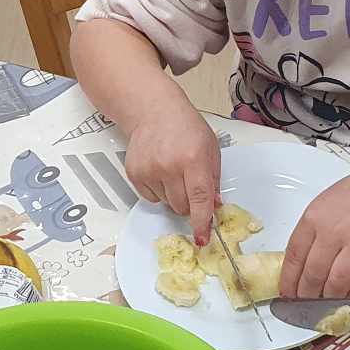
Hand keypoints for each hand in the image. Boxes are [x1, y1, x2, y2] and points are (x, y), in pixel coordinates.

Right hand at [123, 101, 221, 241]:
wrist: (154, 111)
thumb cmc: (185, 127)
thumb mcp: (210, 147)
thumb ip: (214, 178)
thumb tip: (214, 206)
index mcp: (193, 158)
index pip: (200, 198)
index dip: (202, 221)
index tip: (202, 238)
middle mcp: (169, 166)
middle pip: (182, 207)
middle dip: (190, 204)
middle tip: (190, 184)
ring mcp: (149, 170)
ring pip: (166, 204)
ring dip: (173, 195)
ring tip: (173, 171)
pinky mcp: (135, 174)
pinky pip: (151, 198)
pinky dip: (158, 191)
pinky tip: (160, 171)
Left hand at [282, 163, 349, 298]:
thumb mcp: (324, 204)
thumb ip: (312, 231)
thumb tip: (298, 264)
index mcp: (314, 219)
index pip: (293, 257)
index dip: (288, 281)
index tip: (287, 294)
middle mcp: (335, 232)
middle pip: (313, 273)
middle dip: (307, 295)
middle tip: (307, 304)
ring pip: (338, 282)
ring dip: (332, 299)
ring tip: (329, 305)